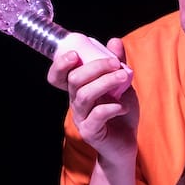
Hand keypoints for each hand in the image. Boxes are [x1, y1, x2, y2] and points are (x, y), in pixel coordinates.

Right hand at [47, 37, 138, 156]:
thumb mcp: (122, 85)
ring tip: (123, 78)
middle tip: (116, 64)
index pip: (58, 76)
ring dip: (105, 82)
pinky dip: (111, 107)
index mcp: (79, 89)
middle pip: (75, 80)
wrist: (126, 143)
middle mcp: (76, 102)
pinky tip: (123, 106)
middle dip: (95, 67)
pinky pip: (96, 115)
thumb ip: (117, 64)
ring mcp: (81, 117)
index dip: (60, 65)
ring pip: (85, 95)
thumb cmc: (121, 112)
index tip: (75, 54)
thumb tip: (115, 41)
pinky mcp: (90, 132)